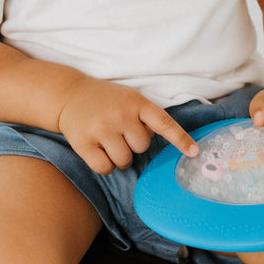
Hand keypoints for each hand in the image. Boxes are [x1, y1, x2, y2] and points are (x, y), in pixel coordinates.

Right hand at [57, 77, 198, 173]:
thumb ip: (145, 116)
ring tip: (107, 139)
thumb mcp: (129, 98)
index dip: (181, 139)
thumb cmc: (105, 100)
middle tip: (118, 131)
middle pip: (142, 148)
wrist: (68, 95)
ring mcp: (102, 128)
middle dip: (132, 144)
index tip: (195, 152)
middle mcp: (120, 114)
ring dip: (119, 157)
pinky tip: (97, 150)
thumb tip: (158, 141)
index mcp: (136, 102)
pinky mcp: (84, 142)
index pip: (164, 123)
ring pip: (124, 161)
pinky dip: (105, 166)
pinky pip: (106, 168)